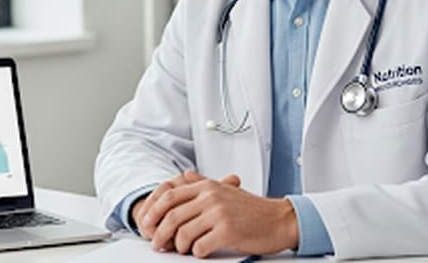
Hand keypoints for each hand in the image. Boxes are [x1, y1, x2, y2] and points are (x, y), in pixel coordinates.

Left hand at [140, 170, 298, 257]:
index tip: (147, 224)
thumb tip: (184, 175)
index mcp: (207, 186)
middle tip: (157, 243)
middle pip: (171, 215)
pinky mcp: (227, 232)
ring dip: (177, 246)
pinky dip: (196, 252)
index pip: (168, 195)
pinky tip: (200, 251)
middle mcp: (210, 197)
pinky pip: (200, 246)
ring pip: (182, 233)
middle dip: (159, 233)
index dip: (153, 211)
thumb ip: (202, 182)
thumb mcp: (225, 189)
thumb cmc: (253, 208)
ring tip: (181, 249)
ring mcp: (218, 214)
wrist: (279, 219)